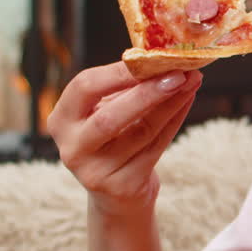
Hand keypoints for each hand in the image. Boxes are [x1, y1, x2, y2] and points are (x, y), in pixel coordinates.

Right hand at [48, 61, 201, 214]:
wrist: (115, 192)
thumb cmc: (111, 140)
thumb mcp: (105, 111)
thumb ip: (123, 88)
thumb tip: (159, 58)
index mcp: (61, 120)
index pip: (84, 88)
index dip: (118, 72)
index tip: (149, 57)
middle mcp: (72, 147)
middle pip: (110, 118)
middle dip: (147, 93)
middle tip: (177, 73)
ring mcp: (95, 171)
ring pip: (140, 132)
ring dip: (170, 104)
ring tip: (190, 82)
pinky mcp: (122, 186)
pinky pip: (156, 148)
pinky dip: (174, 121)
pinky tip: (186, 100)